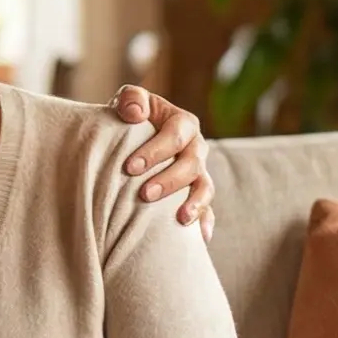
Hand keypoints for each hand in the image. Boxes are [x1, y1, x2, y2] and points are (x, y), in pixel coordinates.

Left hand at [114, 85, 215, 237]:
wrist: (133, 140)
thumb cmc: (131, 119)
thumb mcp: (129, 102)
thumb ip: (131, 99)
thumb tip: (135, 112)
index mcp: (183, 123)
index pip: (176, 134)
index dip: (155, 150)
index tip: (130, 167)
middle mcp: (196, 148)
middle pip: (192, 164)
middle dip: (170, 180)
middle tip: (144, 194)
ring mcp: (200, 174)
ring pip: (205, 188)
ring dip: (194, 203)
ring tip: (180, 219)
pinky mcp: (197, 195)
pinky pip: (208, 210)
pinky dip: (206, 222)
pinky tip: (201, 237)